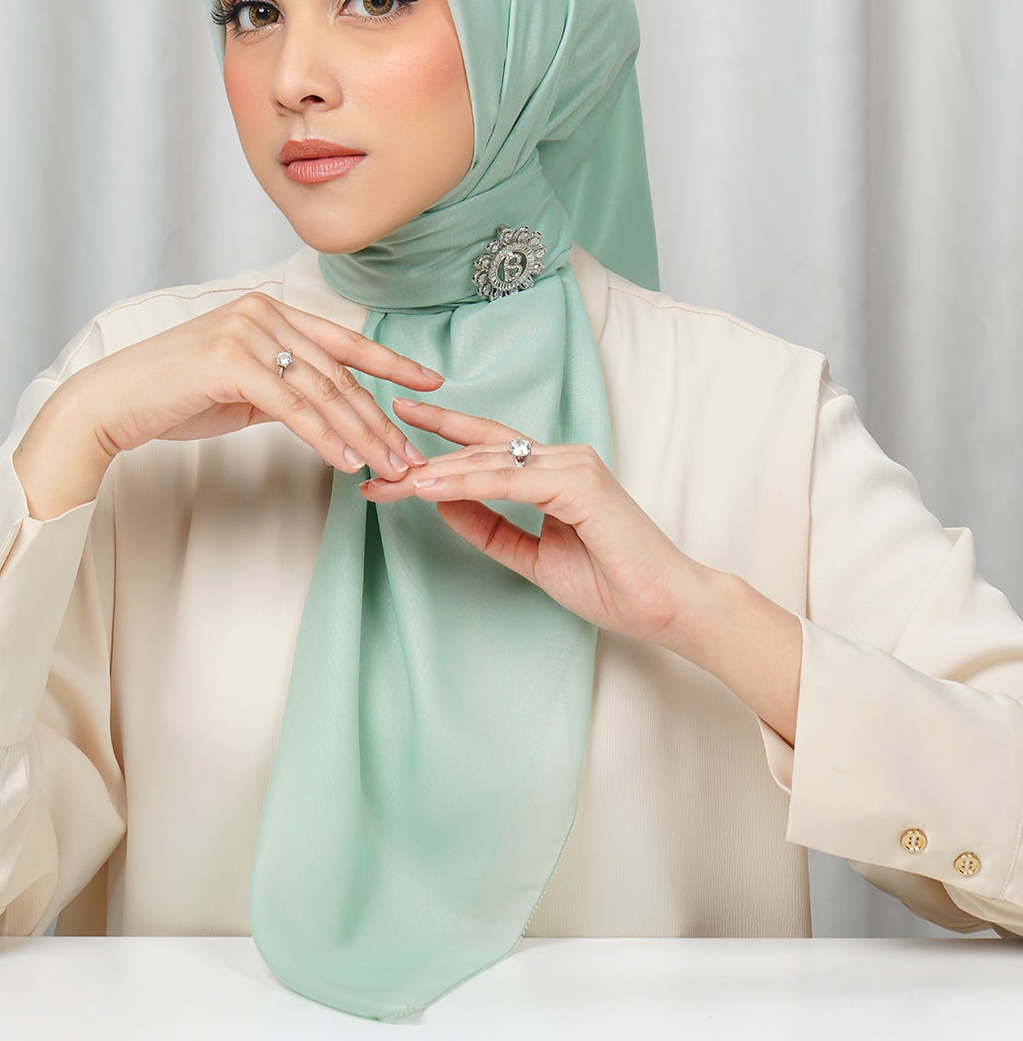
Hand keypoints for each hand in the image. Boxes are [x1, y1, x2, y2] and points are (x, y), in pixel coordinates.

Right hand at [61, 294, 442, 481]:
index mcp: (267, 311)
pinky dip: (324, 437)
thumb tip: (325, 408)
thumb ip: (283, 386)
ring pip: (321, 391)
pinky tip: (346, 461)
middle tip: (410, 453)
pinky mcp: (230, 362)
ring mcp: (245, 332)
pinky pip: (292, 407)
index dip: (390, 361)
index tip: (429, 381)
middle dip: (378, 418)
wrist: (113, 402)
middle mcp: (261, 312)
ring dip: (360, 434)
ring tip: (388, 465)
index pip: (342, 339)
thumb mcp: (240, 386)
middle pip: (337, 372)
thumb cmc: (172, 395)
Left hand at [360, 396, 705, 646]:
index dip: (440, 436)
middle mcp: (563, 457)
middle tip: (374, 463)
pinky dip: (466, 484)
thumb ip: (491, 529)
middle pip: (478, 450)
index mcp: (554, 470)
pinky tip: (428, 489)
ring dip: (434, 472)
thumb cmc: (613, 584)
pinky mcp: (580, 485)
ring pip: (487, 462)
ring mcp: (573, 466)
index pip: (487, 446)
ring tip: (390, 479)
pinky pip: (509, 482)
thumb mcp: (534, 557)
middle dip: (422, 457)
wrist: (666, 606)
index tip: (394, 433)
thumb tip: (443, 506)